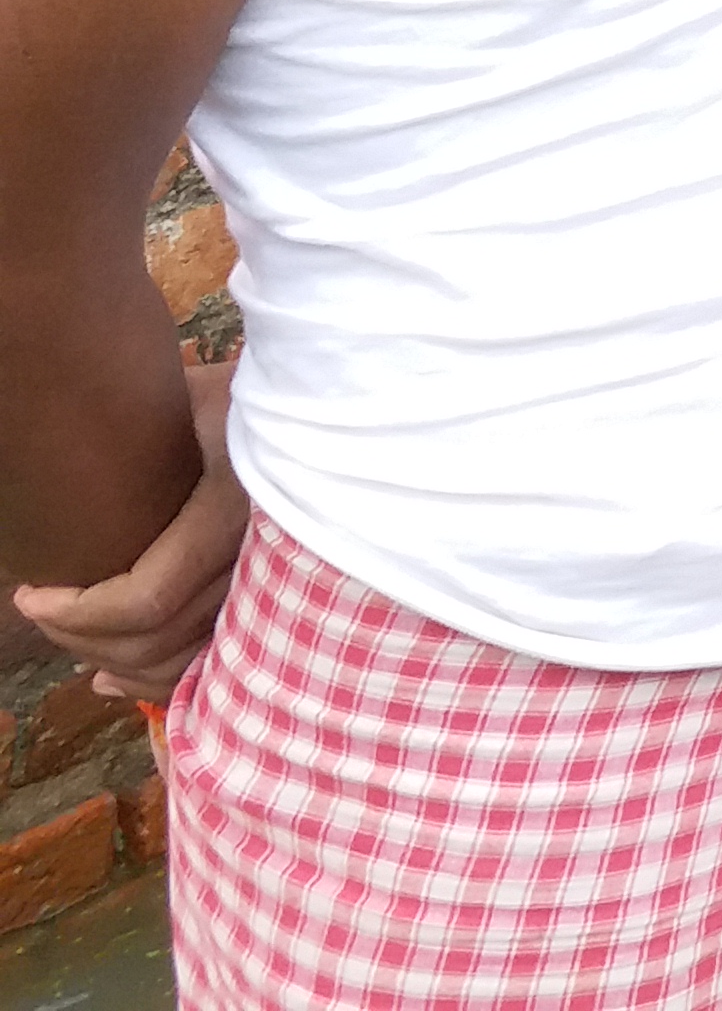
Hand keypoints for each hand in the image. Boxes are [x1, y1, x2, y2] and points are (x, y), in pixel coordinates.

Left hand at [13, 354, 243, 704]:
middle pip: (155, 641)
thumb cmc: (250, 397)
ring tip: (70, 633)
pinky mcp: (272, 605)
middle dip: (81, 636)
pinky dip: (154, 682)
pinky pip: (206, 664)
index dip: (79, 612)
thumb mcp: (193, 395)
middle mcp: (260, 561)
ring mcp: (273, 589)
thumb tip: (73, 441)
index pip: (146, 599)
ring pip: (178, 664)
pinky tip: (112, 678)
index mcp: (235, 511)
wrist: (333, 412)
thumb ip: (147, 422)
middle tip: (40, 607)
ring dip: (112, 661)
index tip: (31, 593)